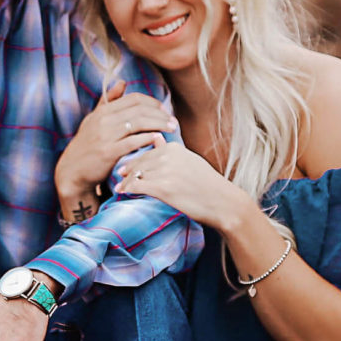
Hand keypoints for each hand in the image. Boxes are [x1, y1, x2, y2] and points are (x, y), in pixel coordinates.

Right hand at [57, 83, 176, 220]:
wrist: (72, 171)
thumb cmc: (86, 145)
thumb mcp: (93, 120)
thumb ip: (108, 101)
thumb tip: (122, 82)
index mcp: (103, 111)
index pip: (134, 99)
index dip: (152, 103)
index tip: (164, 110)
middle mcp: (104, 120)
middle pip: (139, 109)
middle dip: (160, 114)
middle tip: (173, 121)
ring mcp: (105, 135)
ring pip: (138, 123)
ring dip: (158, 124)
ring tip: (171, 129)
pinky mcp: (108, 152)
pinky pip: (133, 141)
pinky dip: (147, 138)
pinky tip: (157, 139)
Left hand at [112, 140, 253, 232]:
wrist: (222, 202)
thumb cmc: (207, 184)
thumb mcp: (189, 161)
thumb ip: (170, 150)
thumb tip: (156, 137)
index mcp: (174, 147)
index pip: (147, 153)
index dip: (135, 161)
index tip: (126, 168)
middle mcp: (168, 156)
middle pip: (139, 163)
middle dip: (127, 171)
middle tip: (119, 176)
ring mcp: (165, 171)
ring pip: (136, 175)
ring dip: (125, 182)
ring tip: (118, 188)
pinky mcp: (163, 188)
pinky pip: (137, 187)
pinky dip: (127, 190)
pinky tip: (123, 194)